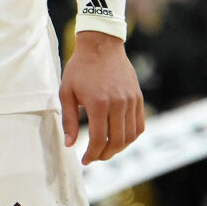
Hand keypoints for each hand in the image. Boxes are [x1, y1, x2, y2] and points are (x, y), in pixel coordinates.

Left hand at [60, 30, 144, 162]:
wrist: (101, 45)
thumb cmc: (80, 68)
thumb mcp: (66, 92)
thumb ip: (69, 120)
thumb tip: (69, 144)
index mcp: (98, 103)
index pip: (99, 139)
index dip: (92, 154)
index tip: (85, 160)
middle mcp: (118, 104)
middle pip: (116, 142)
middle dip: (104, 155)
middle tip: (94, 157)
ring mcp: (131, 101)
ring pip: (130, 136)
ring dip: (118, 148)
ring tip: (106, 150)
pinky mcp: (138, 97)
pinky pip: (140, 125)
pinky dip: (131, 137)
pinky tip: (120, 139)